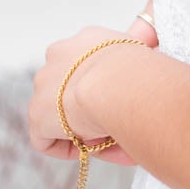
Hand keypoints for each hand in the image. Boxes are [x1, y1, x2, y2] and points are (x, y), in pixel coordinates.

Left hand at [27, 0, 159, 166]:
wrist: (120, 82)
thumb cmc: (144, 70)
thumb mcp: (148, 52)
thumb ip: (148, 48)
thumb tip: (153, 48)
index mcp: (89, 38)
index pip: (89, 61)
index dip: (104, 87)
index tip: (121, 103)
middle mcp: (61, 54)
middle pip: (68, 85)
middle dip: (86, 106)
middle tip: (113, 124)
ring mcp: (44, 82)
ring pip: (57, 110)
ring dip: (78, 125)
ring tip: (104, 137)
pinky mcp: (36, 113)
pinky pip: (45, 138)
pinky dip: (67, 147)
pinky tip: (89, 149)